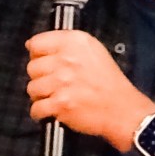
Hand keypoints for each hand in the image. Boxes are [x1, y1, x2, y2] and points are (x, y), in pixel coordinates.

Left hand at [26, 30, 153, 150]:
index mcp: (75, 42)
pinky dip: (40, 112)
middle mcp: (67, 59)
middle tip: (54, 84)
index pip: (36, 43)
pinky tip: (52, 110)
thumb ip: (64, 44)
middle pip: (32, 67)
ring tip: (55, 97)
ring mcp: (62, 82)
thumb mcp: (92, 50)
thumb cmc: (108, 82)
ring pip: (31, 88)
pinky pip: (36, 108)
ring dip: (40, 95)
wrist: (122, 109)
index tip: (44, 62)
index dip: (37, 55)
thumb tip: (31, 45)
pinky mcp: (60, 103)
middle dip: (40, 77)